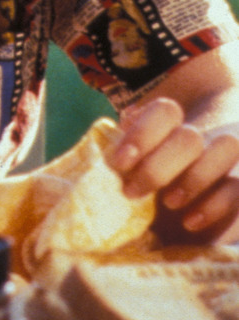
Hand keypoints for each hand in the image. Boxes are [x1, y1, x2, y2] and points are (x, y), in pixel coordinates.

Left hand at [108, 96, 238, 242]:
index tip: (120, 162)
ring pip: (228, 147)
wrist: (176, 222)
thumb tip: (108, 155)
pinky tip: (191, 222)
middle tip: (132, 192)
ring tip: (169, 204)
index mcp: (172, 127)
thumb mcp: (130, 172)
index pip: (165, 111)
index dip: (142, 133)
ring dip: (196, 177)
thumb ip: (123, 159)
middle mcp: (203, 139)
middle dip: (158, 167)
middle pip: (189, 137)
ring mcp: (227, 162)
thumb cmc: (142, 191)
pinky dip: (218, 205)